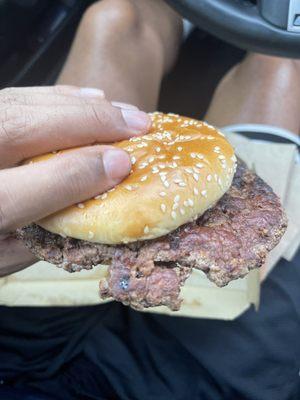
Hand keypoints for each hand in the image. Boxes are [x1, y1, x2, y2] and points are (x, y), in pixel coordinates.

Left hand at [0, 85, 149, 275]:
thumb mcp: (2, 261)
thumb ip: (44, 238)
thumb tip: (95, 207)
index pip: (40, 184)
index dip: (85, 171)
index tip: (125, 164)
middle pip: (30, 126)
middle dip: (93, 123)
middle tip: (139, 123)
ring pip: (25, 102)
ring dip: (81, 105)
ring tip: (122, 109)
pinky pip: (17, 96)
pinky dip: (57, 96)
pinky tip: (86, 97)